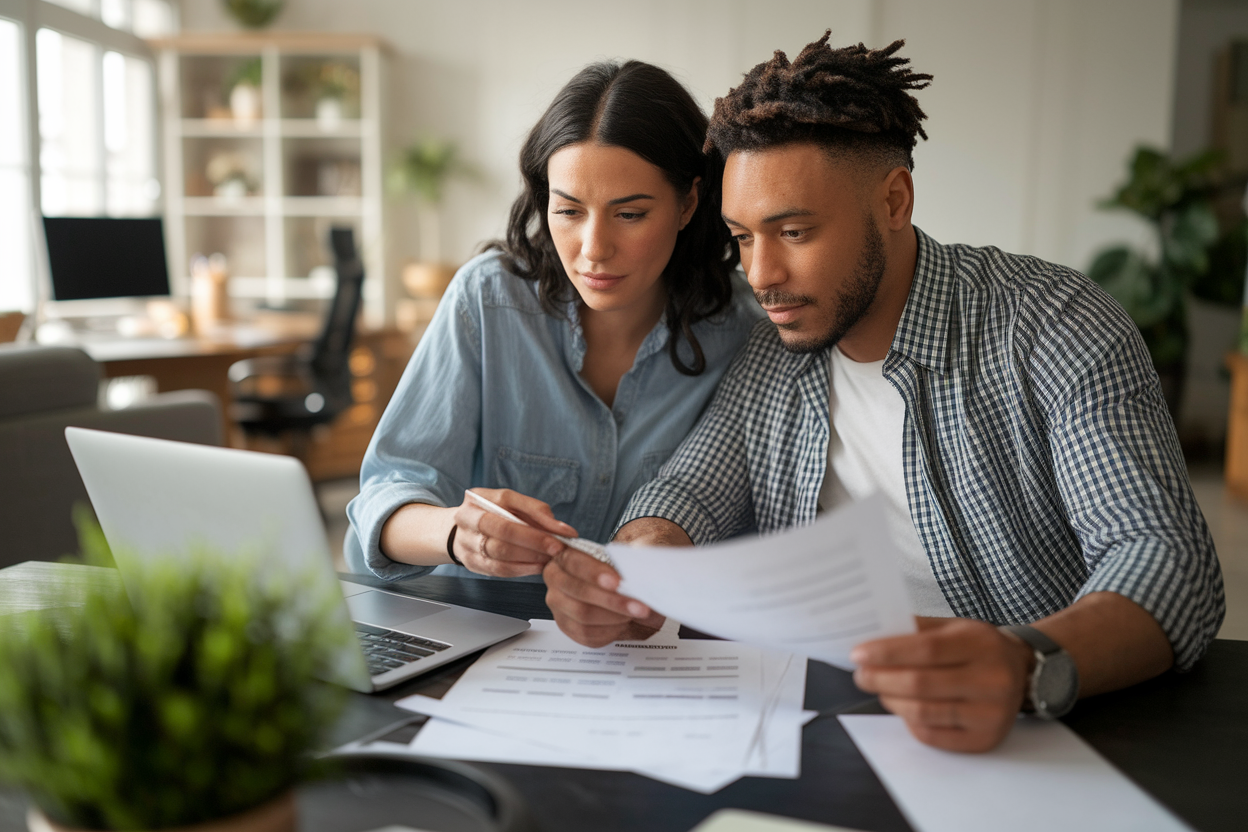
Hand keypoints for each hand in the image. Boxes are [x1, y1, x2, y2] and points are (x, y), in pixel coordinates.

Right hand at [451, 489, 574, 577]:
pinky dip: (522, 569)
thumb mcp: (511, 505)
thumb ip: (535, 512)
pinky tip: (537, 567)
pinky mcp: (470, 562)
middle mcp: (467, 517)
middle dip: (536, 541)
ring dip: (531, 557)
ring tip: (550, 558)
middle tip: (558, 549)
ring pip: (502, 552)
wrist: (462, 532)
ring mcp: (465, 541)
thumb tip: (562, 529)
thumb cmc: (493, 515)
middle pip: (504, 530)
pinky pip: (499, 569)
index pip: (510, 502)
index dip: (539, 517)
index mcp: (478, 497)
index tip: (565, 531)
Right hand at [543, 548, 665, 646]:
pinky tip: (624, 623)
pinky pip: (587, 634)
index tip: (618, 582)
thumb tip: (640, 569)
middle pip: (580, 593)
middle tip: (640, 606)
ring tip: (636, 613)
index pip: (576, 564)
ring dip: (615, 617)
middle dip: (613, 601)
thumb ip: (625, 562)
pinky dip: (610, 630)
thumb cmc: (610, 569)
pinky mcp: (566, 626)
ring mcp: (558, 606)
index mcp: (564, 558)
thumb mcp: (617, 560)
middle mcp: (556, 581)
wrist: (607, 587)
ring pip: (584, 616)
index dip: (596, 573)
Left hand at [850, 618, 1033, 752]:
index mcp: (981, 644)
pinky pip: (933, 735)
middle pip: (920, 684)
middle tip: (860, 675)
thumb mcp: (954, 626)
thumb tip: (870, 632)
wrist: (1021, 671)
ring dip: (891, 701)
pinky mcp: (985, 739)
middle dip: (880, 679)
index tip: (858, 654)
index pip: (925, 649)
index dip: (886, 653)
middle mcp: (991, 680)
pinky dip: (909, 722)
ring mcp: (990, 713)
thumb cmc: (977, 646)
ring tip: (880, 690)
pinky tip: (903, 708)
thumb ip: (916, 628)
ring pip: (923, 713)